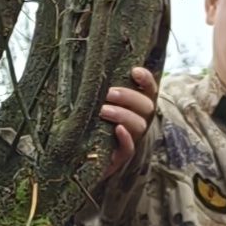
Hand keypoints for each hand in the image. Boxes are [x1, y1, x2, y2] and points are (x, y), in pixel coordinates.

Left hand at [95, 67, 160, 196]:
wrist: (76, 156)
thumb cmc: (87, 122)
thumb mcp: (93, 102)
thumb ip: (100, 89)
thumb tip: (93, 69)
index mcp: (134, 105)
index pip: (149, 89)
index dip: (145, 79)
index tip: (134, 71)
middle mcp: (138, 120)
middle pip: (146, 106)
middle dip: (129, 97)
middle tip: (108, 93)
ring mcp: (132, 138)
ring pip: (139, 125)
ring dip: (123, 114)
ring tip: (103, 110)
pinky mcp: (120, 156)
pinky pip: (129, 148)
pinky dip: (126, 138)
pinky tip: (118, 130)